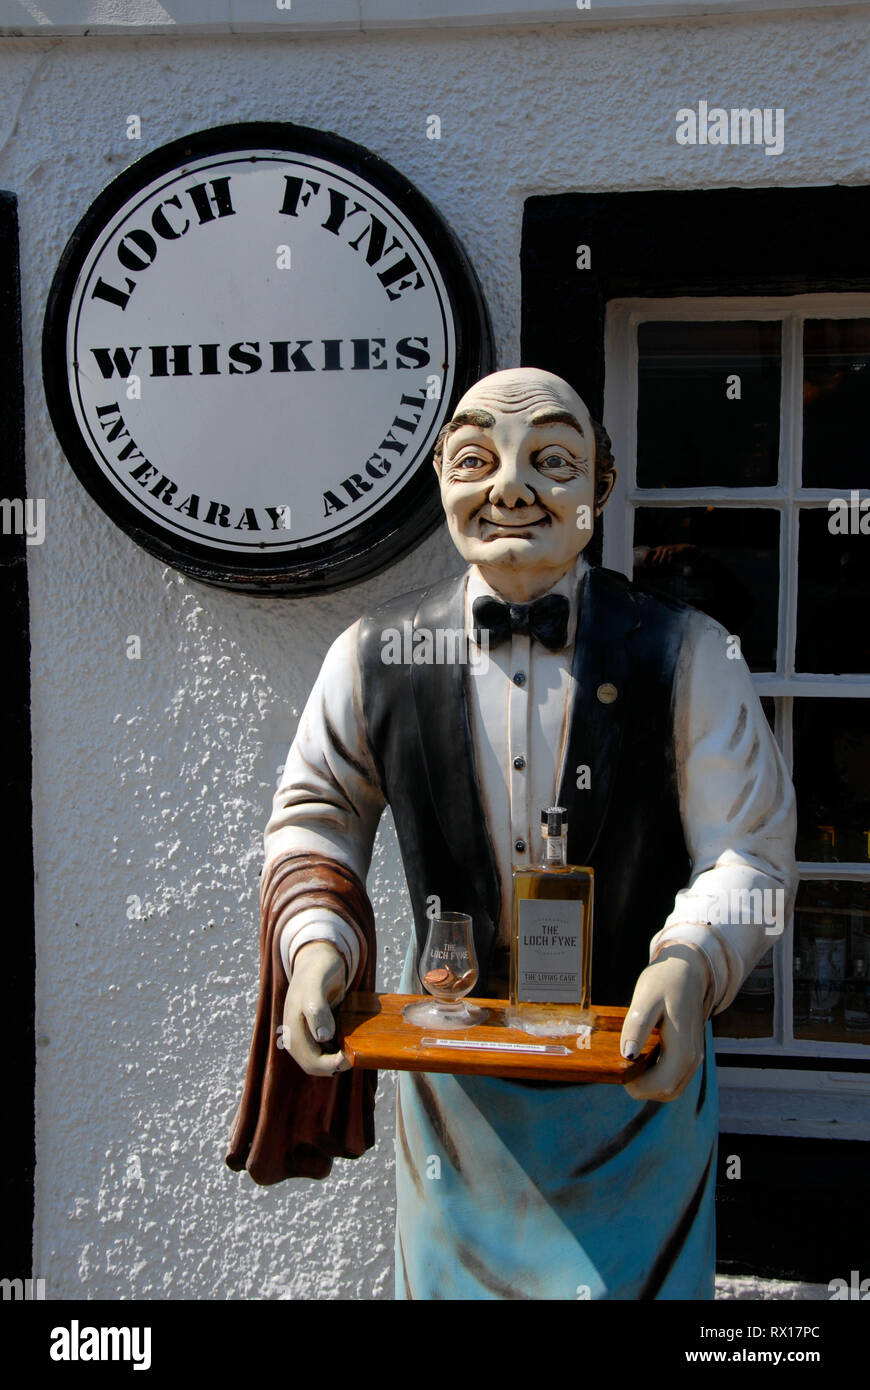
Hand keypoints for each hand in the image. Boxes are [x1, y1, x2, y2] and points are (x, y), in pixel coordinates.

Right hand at [282, 940, 351, 1076]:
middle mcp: (296, 1034)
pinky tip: (349, 1040)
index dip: (331, 1065)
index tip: (350, 1057)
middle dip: (334, 1065)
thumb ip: (317, 1010)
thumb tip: (322, 1037)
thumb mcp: (316, 986)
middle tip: (354, 1056)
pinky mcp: (315, 1029)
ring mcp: (305, 1033)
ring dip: (335, 1059)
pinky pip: (325, 1048)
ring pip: (320, 1059)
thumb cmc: (318, 970)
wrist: (318, 958)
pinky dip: (337, 1049)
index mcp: (293, 1028)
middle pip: (314, 1065)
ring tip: (353, 1047)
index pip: (310, 1061)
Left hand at [619, 944, 710, 1101]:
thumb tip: (628, 1055)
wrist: (688, 970)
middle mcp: (693, 1058)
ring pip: (672, 1088)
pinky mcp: (690, 1054)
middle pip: (667, 1092)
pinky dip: (657, 1076)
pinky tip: (643, 1057)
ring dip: (649, 1083)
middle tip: (622, 1066)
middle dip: (642, 1087)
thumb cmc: (665, 981)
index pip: (661, 1086)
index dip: (637, 1086)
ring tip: (631, 1060)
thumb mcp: (646, 999)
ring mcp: (694, 1058)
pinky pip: (675, 1077)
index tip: (620, 1071)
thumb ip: (637, 1027)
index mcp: (683, 1049)